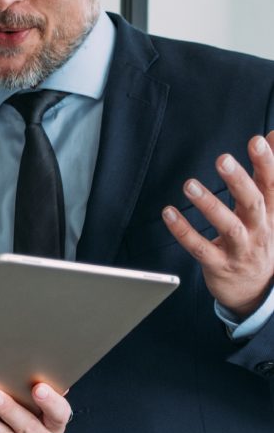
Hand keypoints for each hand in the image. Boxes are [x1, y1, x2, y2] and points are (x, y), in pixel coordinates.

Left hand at [163, 132, 273, 317]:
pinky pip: (200, 248)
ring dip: (209, 205)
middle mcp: (259, 231)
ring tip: (189, 184)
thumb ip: (269, 174)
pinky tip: (169, 213)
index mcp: (271, 214)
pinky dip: (184, 231)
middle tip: (223, 159)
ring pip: (228, 227)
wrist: (256, 292)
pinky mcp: (219, 266)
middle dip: (240, 181)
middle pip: (254, 204)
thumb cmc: (258, 240)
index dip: (268, 163)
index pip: (273, 186)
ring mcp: (239, 250)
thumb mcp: (270, 208)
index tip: (259, 140)